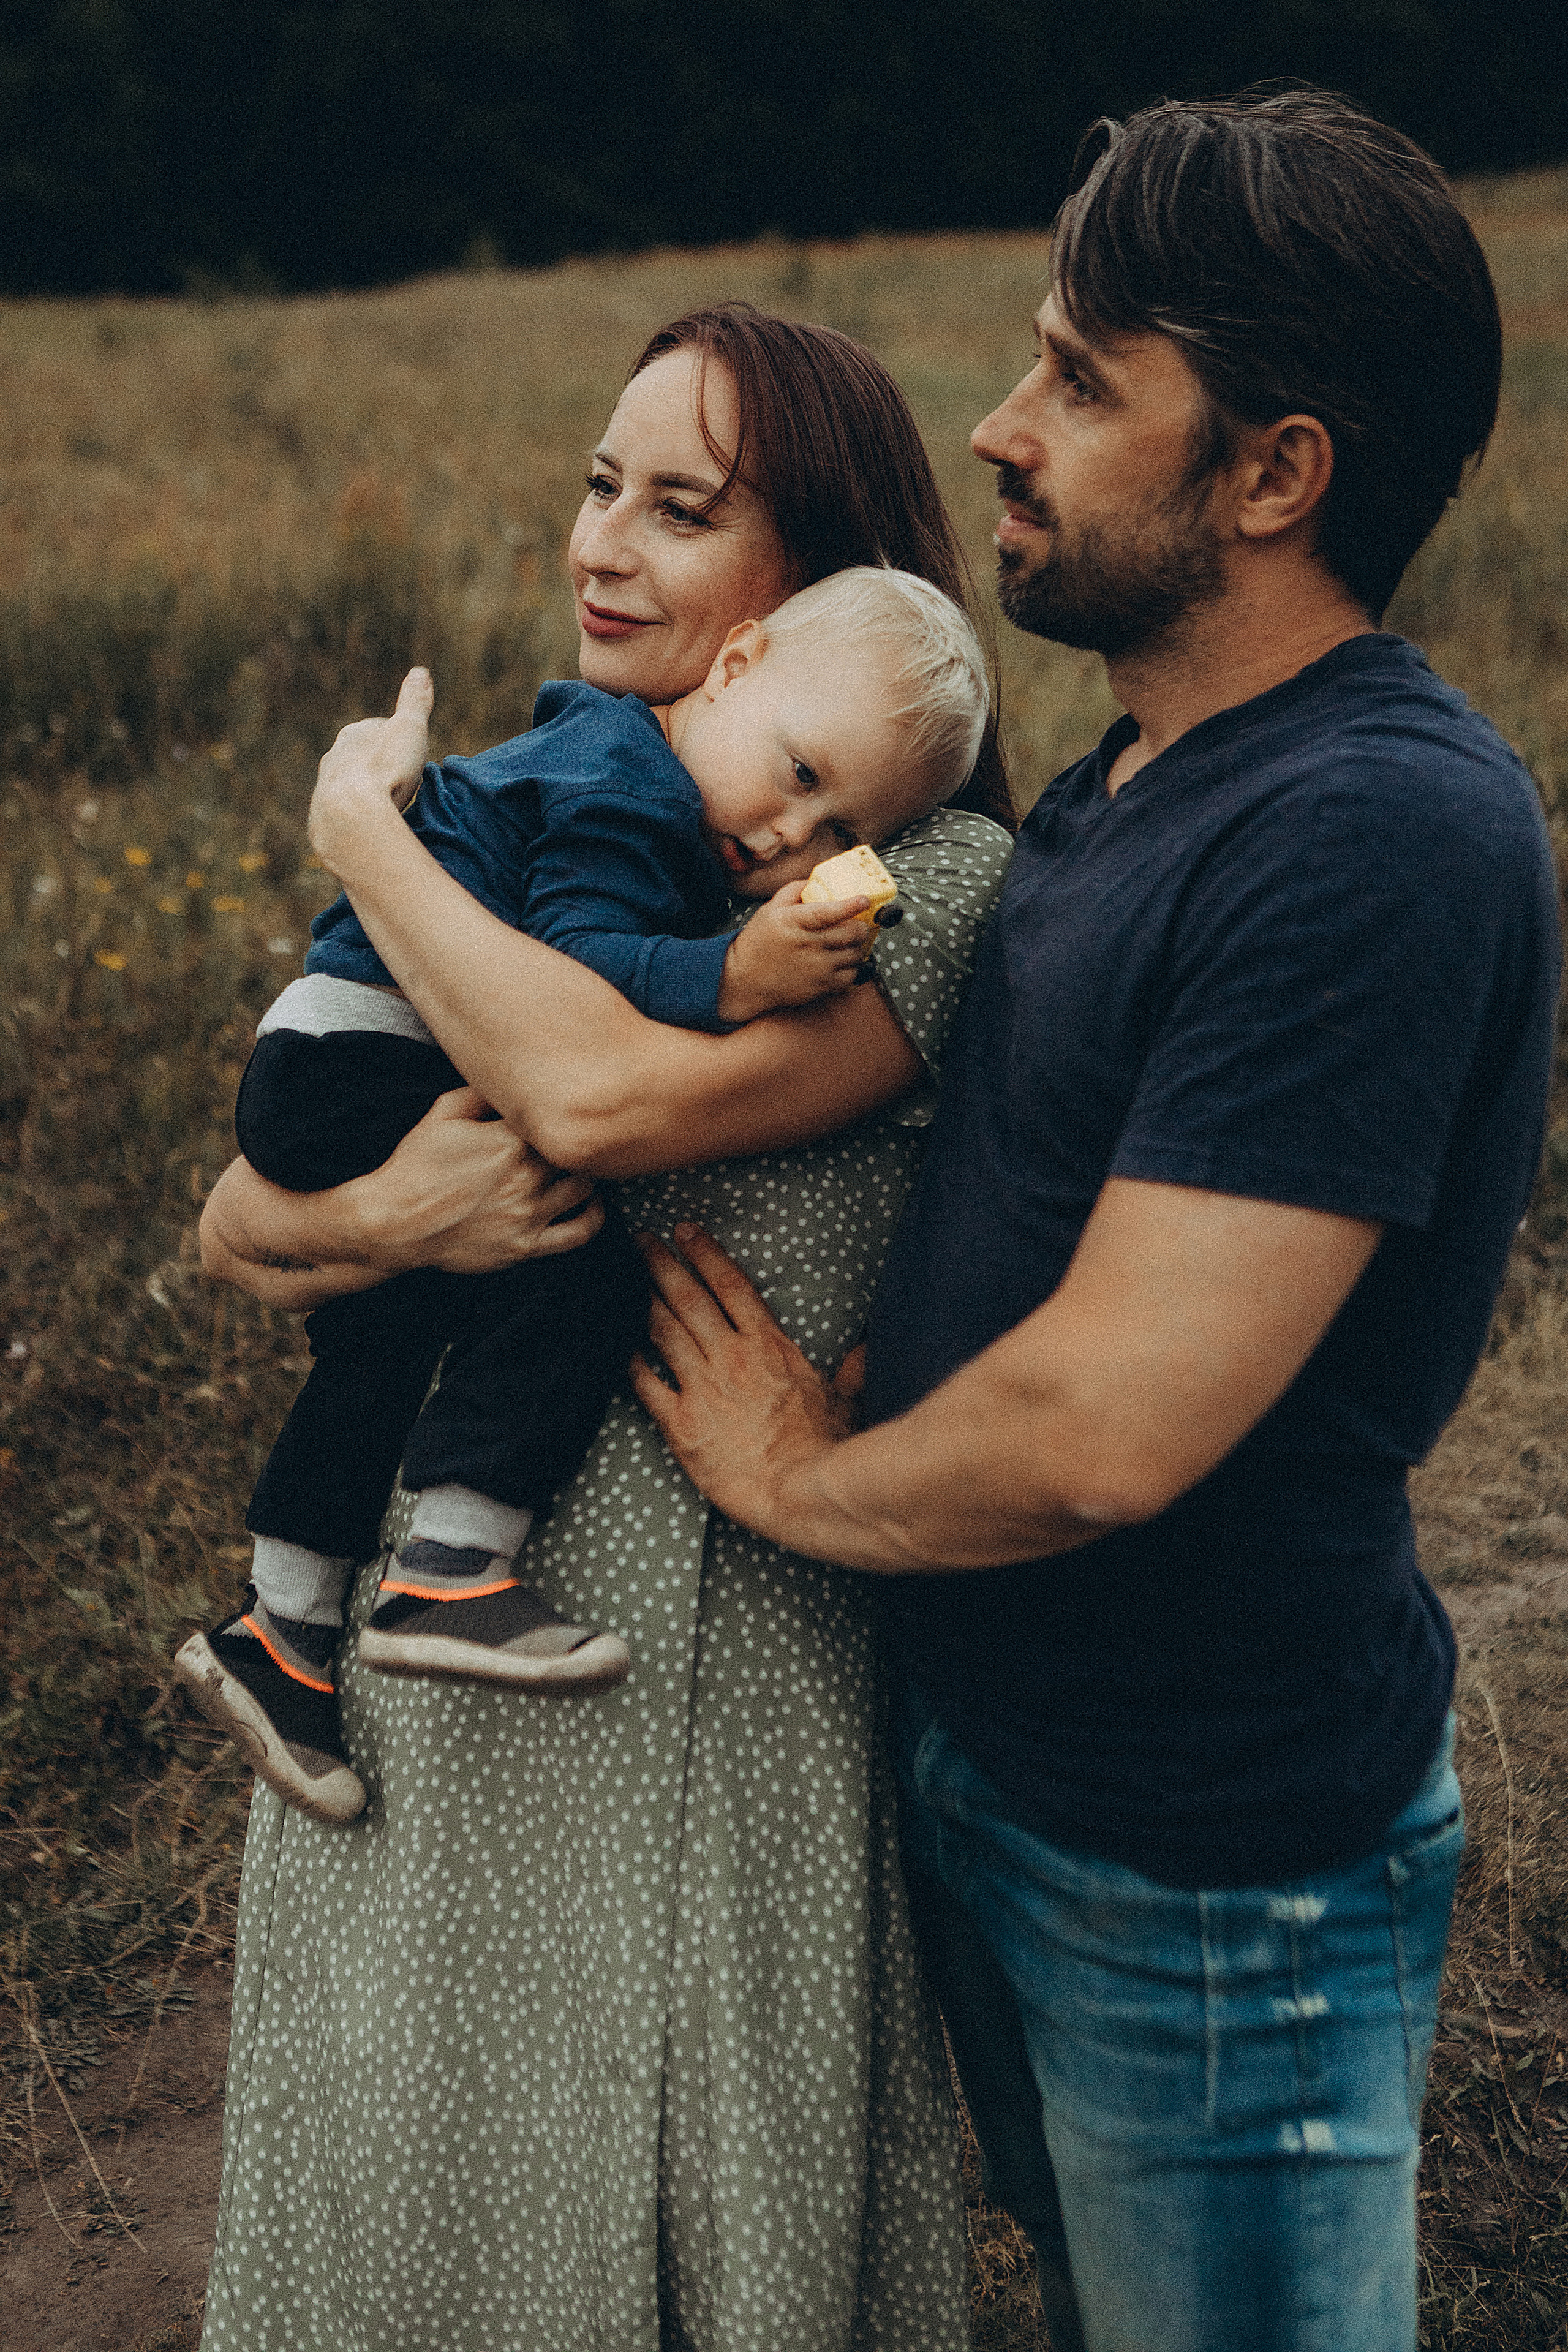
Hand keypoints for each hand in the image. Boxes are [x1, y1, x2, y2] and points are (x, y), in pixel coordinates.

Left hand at [308, 666, 433, 872]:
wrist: (350, 813)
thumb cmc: (385, 768)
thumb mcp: (409, 728)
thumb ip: (415, 701)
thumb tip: (420, 671)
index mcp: (355, 733)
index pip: (379, 730)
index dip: (398, 741)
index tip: (410, 754)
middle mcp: (334, 756)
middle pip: (361, 757)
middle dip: (378, 765)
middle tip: (400, 780)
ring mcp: (325, 787)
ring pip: (349, 785)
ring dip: (365, 792)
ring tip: (385, 806)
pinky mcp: (322, 817)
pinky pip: (343, 813)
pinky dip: (356, 816)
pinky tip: (368, 825)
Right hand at [355, 1085, 603, 1273]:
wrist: (395, 1221)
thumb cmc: (416, 1166)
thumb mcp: (443, 1113)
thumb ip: (482, 1091)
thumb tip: (512, 1076)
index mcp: (508, 1140)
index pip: (556, 1119)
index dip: (560, 1113)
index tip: (562, 1110)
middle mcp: (525, 1176)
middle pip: (574, 1152)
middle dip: (575, 1142)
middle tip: (578, 1136)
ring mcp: (528, 1213)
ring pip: (584, 1187)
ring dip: (586, 1174)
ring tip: (580, 1166)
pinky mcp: (526, 1246)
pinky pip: (579, 1233)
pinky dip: (594, 1217)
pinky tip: (592, 1204)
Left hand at [629, 1224, 856, 1540]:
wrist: (797, 1489)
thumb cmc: (825, 1447)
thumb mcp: (846, 1399)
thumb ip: (851, 1368)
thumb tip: (865, 1348)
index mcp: (768, 1345)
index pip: (730, 1285)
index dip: (704, 1254)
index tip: (685, 1232)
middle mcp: (731, 1357)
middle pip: (688, 1298)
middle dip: (661, 1264)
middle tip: (640, 1241)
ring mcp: (703, 1387)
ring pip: (663, 1331)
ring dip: (642, 1300)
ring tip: (624, 1281)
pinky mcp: (680, 1423)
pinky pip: (645, 1384)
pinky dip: (629, 1363)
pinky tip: (616, 1346)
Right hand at [717, 880, 872, 1024]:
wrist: (744, 980)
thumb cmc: (757, 944)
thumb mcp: (770, 910)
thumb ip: (794, 890)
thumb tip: (815, 881)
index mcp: (794, 922)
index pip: (828, 912)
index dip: (850, 905)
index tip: (864, 900)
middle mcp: (807, 945)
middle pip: (850, 933)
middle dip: (861, 927)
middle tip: (859, 924)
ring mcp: (816, 968)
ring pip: (854, 954)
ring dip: (857, 947)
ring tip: (849, 944)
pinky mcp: (821, 987)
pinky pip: (850, 976)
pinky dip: (853, 968)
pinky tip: (843, 962)